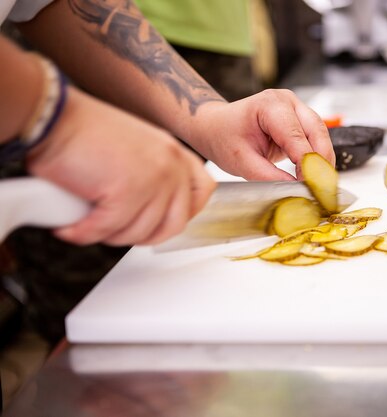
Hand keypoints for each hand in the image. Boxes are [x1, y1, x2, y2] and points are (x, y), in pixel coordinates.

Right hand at [27, 87, 214, 245]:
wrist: (52, 118)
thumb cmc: (82, 133)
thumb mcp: (134, 150)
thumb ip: (152, 175)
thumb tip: (152, 212)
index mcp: (174, 153)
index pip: (203, 191)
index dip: (184, 213)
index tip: (160, 222)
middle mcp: (170, 165)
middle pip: (174, 223)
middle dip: (141, 236)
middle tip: (113, 230)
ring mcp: (153, 178)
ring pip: (139, 233)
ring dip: (109, 236)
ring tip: (86, 224)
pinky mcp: (127, 192)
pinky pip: (109, 230)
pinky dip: (84, 234)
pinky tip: (70, 226)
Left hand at [189, 89, 335, 180]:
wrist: (217, 127)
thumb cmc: (225, 138)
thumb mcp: (243, 163)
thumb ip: (271, 177)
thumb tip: (297, 189)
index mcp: (270, 105)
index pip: (297, 136)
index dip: (307, 163)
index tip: (312, 186)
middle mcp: (287, 101)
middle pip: (317, 131)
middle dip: (321, 161)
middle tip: (321, 188)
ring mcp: (295, 108)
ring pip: (321, 134)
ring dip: (323, 160)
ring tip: (319, 184)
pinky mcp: (299, 119)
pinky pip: (316, 138)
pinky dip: (318, 157)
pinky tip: (315, 174)